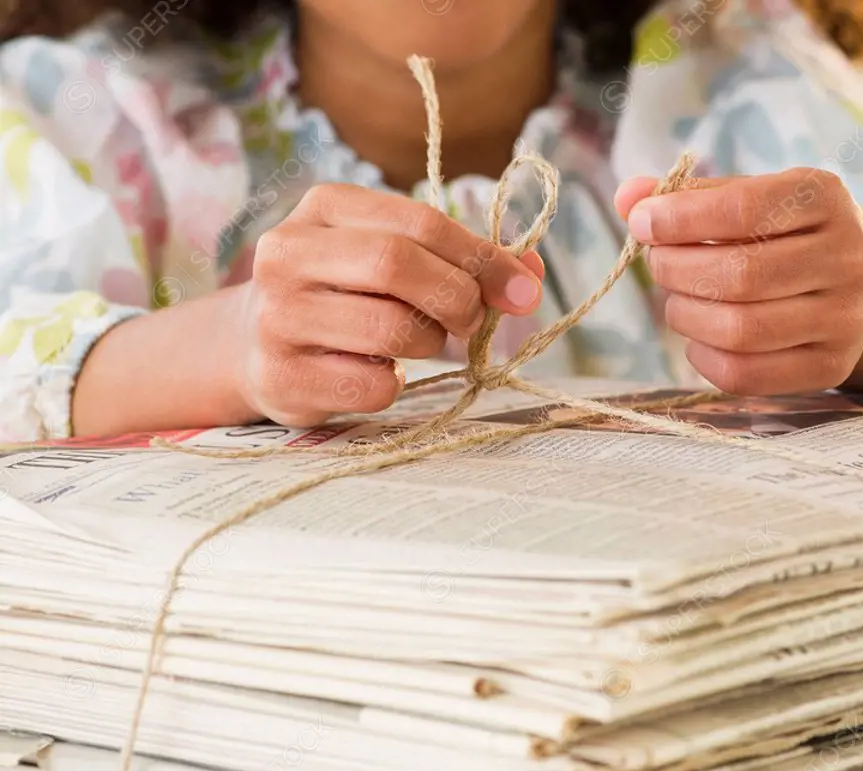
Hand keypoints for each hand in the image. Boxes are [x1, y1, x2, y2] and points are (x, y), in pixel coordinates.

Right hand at [237, 184, 543, 426]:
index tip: (522, 291)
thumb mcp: (389, 258)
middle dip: (457, 299)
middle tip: (471, 322)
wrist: (250, 345)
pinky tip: (376, 371)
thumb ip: (459, 260)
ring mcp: (278, 317)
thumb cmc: (342, 295)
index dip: (482, 258)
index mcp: (323, 208)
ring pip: (391, 330)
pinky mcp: (282, 376)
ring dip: (428, 344)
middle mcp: (288, 254)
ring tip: (415, 343)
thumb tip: (529, 277)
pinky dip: (395, 385)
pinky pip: (374, 386)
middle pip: (398, 266)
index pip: (420, 221)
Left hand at [615, 169, 862, 395]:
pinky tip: (698, 338)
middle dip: (677, 271)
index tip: (643, 222)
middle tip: (659, 265)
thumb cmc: (789, 239)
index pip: (743, 208)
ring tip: (677, 302)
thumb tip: (628, 197)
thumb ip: (690, 196)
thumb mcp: (752, 201)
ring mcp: (843, 318)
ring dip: (686, 316)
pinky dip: (702, 357)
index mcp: (825, 198)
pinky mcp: (829, 367)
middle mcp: (845, 257)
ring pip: (739, 329)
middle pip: (738, 275)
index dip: (681, 218)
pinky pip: (744, 374)